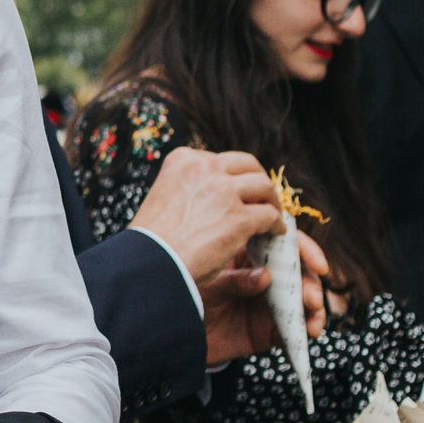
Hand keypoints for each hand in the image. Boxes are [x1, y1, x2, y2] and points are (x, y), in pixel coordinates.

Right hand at [127, 146, 281, 283]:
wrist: (148, 262)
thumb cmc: (153, 238)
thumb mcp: (165, 195)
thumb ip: (189, 188)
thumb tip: (213, 196)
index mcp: (183, 160)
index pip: (220, 159)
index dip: (234, 176)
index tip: (239, 190)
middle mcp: (204, 168)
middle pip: (247, 165)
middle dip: (259, 181)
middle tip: (263, 199)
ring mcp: (223, 191)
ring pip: (263, 187)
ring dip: (271, 202)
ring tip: (272, 216)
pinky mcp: (239, 218)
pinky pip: (269, 215)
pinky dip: (276, 225)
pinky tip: (273, 234)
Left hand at [198, 229, 327, 365]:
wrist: (179, 331)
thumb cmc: (189, 296)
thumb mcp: (208, 284)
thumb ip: (234, 280)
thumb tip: (266, 276)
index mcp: (250, 254)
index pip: (283, 244)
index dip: (306, 251)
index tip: (319, 265)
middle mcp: (266, 275)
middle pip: (300, 272)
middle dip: (311, 284)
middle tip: (311, 299)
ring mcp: (271, 302)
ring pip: (303, 300)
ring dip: (314, 309)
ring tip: (313, 319)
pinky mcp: (271, 329)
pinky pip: (295, 329)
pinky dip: (305, 330)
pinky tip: (308, 332)